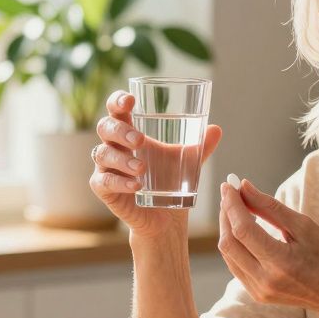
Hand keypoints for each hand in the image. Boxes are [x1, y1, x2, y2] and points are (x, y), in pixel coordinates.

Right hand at [90, 90, 222, 239]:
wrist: (165, 217)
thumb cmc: (170, 182)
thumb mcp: (187, 162)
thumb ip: (200, 147)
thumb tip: (216, 129)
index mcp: (129, 132)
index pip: (116, 109)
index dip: (118, 101)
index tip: (131, 100)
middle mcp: (113, 146)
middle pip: (105, 127)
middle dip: (120, 130)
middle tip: (140, 139)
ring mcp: (106, 167)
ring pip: (102, 154)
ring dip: (122, 159)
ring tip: (142, 168)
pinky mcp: (103, 189)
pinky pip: (104, 181)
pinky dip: (120, 182)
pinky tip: (136, 185)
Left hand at [218, 177, 318, 317]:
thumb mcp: (305, 226)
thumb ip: (270, 207)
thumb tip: (244, 187)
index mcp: (281, 263)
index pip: (243, 230)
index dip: (232, 204)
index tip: (230, 184)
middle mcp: (265, 281)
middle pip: (229, 243)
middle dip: (226, 214)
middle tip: (230, 192)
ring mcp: (259, 291)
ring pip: (228, 255)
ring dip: (227, 228)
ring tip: (235, 207)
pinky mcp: (257, 294)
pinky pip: (235, 265)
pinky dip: (235, 244)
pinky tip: (242, 229)